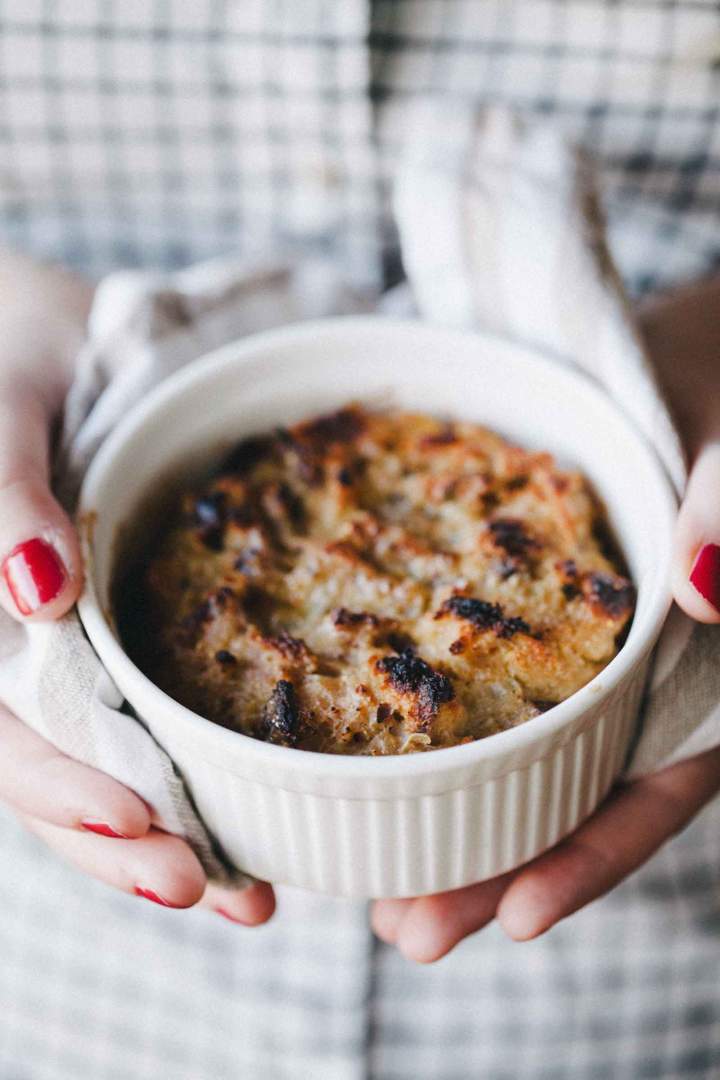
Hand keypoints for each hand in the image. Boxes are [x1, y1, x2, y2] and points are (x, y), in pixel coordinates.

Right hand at [0, 250, 274, 924]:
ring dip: (159, 840)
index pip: (0, 728)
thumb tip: (37, 588)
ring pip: (94, 773)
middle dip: (121, 840)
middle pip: (47, 776)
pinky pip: (139, 729)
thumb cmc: (17, 362)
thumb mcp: (0, 410)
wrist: (55, 343)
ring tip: (245, 895)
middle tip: (205, 888)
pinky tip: (240, 831)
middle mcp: (11, 657)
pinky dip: (185, 787)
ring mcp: (64, 661)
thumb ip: (1, 494)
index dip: (57, 781)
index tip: (137, 817)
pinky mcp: (117, 649)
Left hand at [373, 277, 719, 961]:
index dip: (593, 856)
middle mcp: (642, 676)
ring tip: (373, 888)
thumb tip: (702, 587)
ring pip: (522, 757)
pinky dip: (435, 728)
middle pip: (572, 798)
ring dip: (454, 821)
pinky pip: (483, 684)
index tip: (517, 915)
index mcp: (704, 669)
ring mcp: (580, 652)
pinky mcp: (526, 620)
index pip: (658, 786)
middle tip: (406, 928)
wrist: (679, 367)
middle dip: (495, 869)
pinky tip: (371, 757)